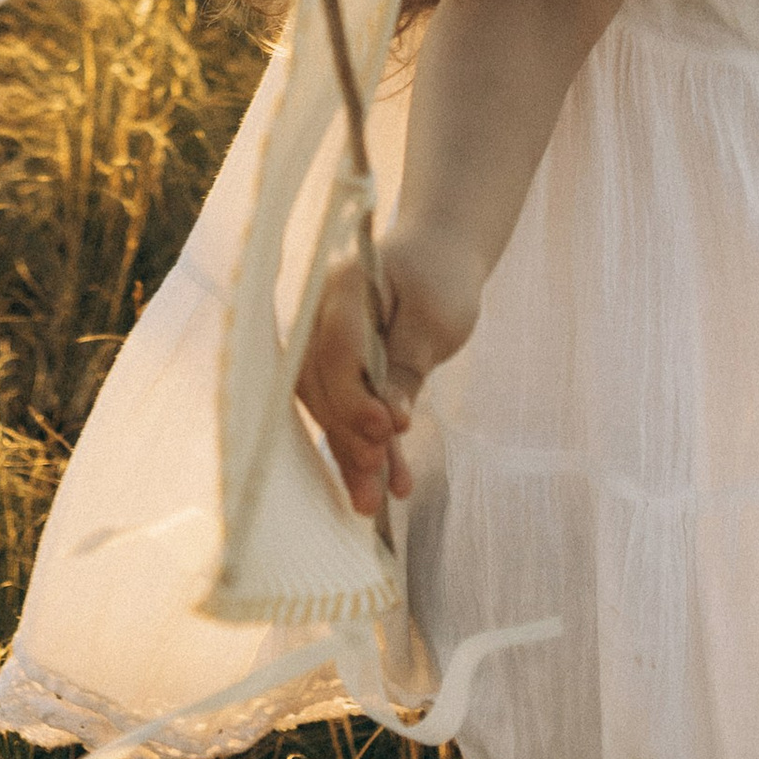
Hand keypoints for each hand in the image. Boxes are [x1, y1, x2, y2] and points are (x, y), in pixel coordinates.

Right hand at [294, 235, 480, 514]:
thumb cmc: (441, 279)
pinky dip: (356, 445)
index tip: (388, 430)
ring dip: (348, 452)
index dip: (356, 396)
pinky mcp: (333, 366)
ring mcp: (318, 339)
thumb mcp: (436, 321)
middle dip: (348, 435)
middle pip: (321, 384)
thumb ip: (408, 368)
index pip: (337, 349)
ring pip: (325, 405)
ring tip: (371, 503)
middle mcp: (317, 313)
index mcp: (343, 286)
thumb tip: (388, 422)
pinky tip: (377, 485)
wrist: (436, 255)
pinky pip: (338, 409)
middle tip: (377, 479)